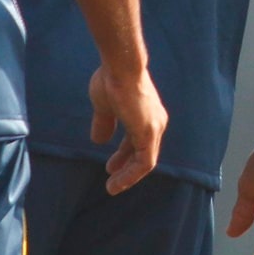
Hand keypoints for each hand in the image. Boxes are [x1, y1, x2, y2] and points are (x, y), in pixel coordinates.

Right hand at [89, 66, 166, 194]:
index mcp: (146, 114)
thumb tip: (98, 140)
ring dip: (127, 176)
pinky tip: (117, 182)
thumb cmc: (112, 80)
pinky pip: (144, 162)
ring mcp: (154, 128)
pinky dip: (131, 175)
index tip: (111, 166)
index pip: (137, 140)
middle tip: (112, 177)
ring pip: (144, 161)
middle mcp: (155, 121)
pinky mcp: (149, 134)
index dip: (124, 155)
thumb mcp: (104, 107)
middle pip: (142, 151)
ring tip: (112, 187)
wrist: (120, 66)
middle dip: (126, 167)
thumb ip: (104, 123)